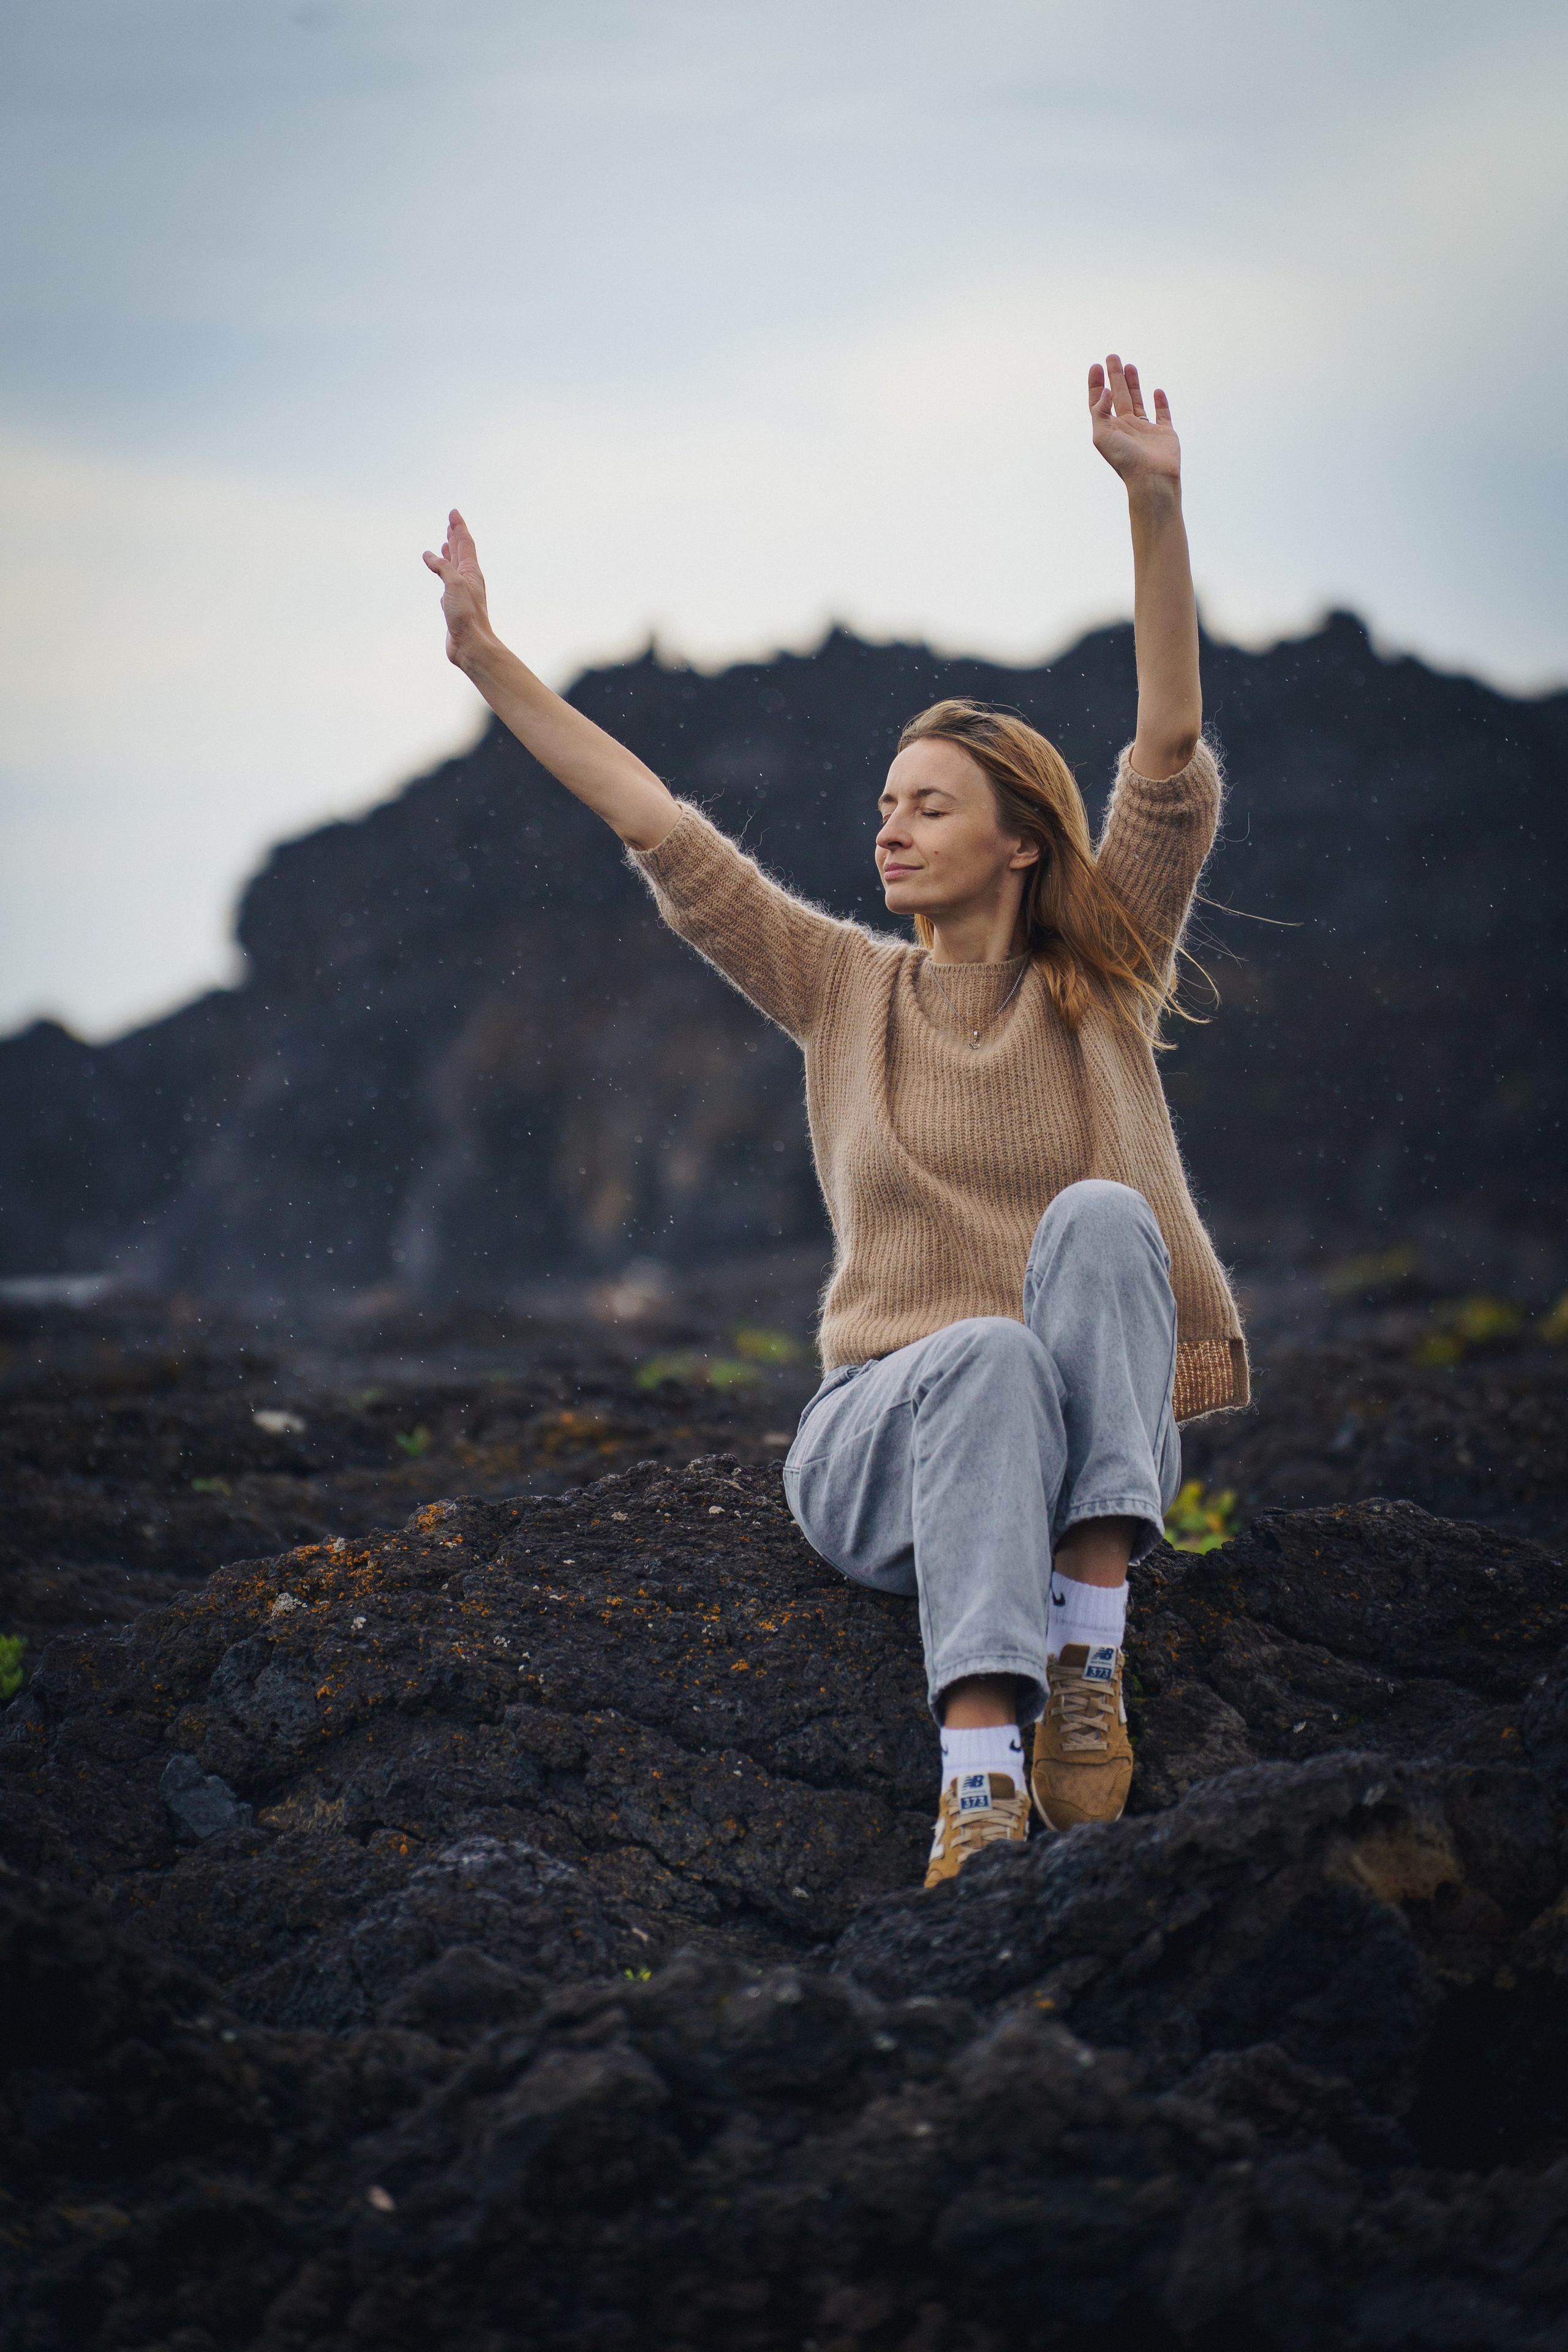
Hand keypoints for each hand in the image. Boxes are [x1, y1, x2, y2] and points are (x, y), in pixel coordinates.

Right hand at [422, 509, 493, 668]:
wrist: (471, 645)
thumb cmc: (466, 615)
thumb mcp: (453, 584)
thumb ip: (442, 566)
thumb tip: (428, 555)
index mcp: (471, 572)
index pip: (465, 543)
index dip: (459, 527)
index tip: (453, 512)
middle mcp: (468, 581)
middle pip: (462, 553)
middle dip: (455, 537)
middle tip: (450, 523)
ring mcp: (461, 593)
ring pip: (455, 568)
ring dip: (450, 555)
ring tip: (446, 545)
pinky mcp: (454, 606)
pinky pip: (448, 584)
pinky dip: (444, 575)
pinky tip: (442, 574)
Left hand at [1088, 355, 1180, 493]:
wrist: (1151, 478)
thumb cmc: (1124, 460)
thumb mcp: (1102, 435)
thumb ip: (1100, 411)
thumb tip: (1106, 392)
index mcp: (1110, 429)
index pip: (1099, 403)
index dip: (1096, 384)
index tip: (1096, 366)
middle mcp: (1126, 428)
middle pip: (1119, 396)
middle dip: (1115, 376)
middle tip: (1112, 356)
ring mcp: (1145, 430)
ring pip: (1137, 401)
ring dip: (1133, 384)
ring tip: (1129, 365)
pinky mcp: (1164, 433)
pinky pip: (1163, 414)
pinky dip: (1161, 402)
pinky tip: (1156, 391)